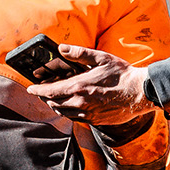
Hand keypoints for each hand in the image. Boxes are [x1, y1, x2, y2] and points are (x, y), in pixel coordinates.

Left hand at [30, 45, 149, 122]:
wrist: (139, 93)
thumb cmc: (122, 74)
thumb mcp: (101, 58)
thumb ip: (79, 53)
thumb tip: (62, 48)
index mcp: (78, 87)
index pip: (49, 91)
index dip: (37, 90)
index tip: (30, 89)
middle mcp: (79, 103)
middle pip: (54, 103)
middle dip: (46, 97)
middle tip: (44, 91)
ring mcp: (87, 114)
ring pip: (63, 112)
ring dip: (57, 105)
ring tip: (56, 99)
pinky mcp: (95, 121)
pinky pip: (75, 119)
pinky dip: (69, 112)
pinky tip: (72, 107)